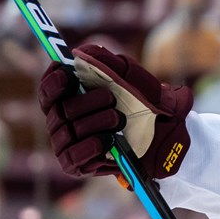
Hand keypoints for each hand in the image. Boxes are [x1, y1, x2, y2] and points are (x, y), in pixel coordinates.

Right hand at [39, 44, 193, 179]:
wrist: (171, 136)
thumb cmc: (151, 106)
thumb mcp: (139, 82)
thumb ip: (113, 64)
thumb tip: (83, 52)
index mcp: (74, 98)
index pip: (48, 91)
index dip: (52, 82)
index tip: (66, 73)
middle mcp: (66, 121)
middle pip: (59, 110)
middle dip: (87, 102)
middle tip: (111, 99)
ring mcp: (70, 144)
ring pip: (67, 132)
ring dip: (96, 123)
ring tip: (120, 120)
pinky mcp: (78, 166)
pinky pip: (72, 156)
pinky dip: (90, 146)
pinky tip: (108, 141)